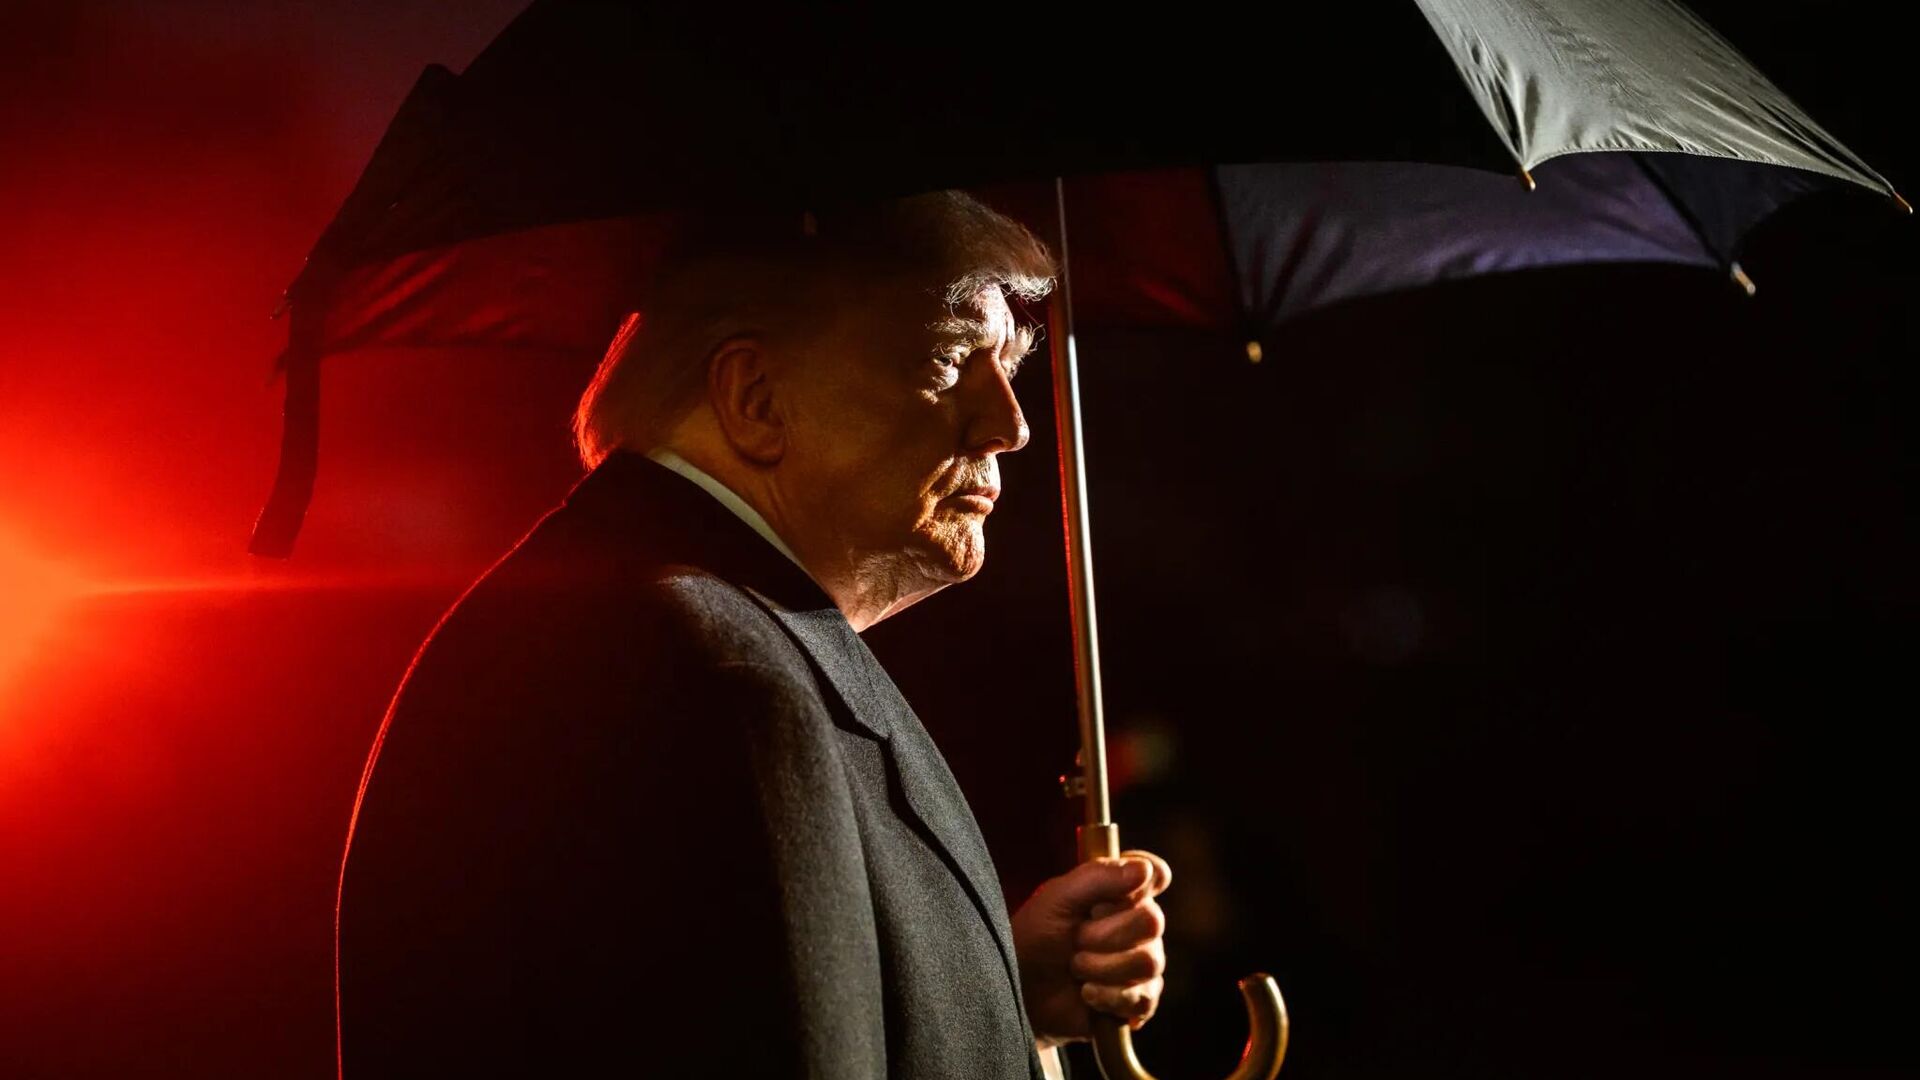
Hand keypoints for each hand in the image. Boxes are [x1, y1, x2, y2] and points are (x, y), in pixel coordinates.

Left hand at [1010, 849, 1170, 1045]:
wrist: (1022, 989)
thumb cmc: (1036, 937)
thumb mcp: (1057, 899)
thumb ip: (1098, 877)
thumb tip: (1144, 870)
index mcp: (1120, 892)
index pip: (1156, 874)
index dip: (1147, 879)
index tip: (1121, 891)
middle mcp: (1138, 925)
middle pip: (1152, 921)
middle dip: (1104, 935)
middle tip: (1075, 940)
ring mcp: (1142, 963)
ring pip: (1149, 962)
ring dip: (1102, 967)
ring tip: (1076, 968)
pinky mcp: (1139, 1000)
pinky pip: (1144, 997)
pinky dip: (1108, 996)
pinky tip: (1087, 993)